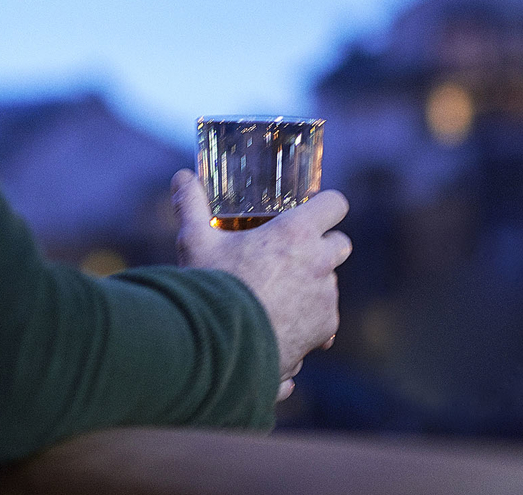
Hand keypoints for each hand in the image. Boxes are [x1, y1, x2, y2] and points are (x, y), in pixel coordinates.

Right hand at [172, 170, 350, 400]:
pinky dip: (310, 320)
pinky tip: (282, 323)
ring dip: (313, 285)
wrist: (221, 346)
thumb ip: (190, 204)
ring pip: (330, 284)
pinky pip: (325, 319)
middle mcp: (320, 263)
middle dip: (323, 247)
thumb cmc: (211, 287)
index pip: (335, 204)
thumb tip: (181, 177)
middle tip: (292, 256)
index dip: (326, 205)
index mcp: (297, 233)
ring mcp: (326, 298)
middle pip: (341, 244)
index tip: (313, 211)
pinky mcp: (325, 329)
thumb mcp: (195, 241)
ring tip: (277, 295)